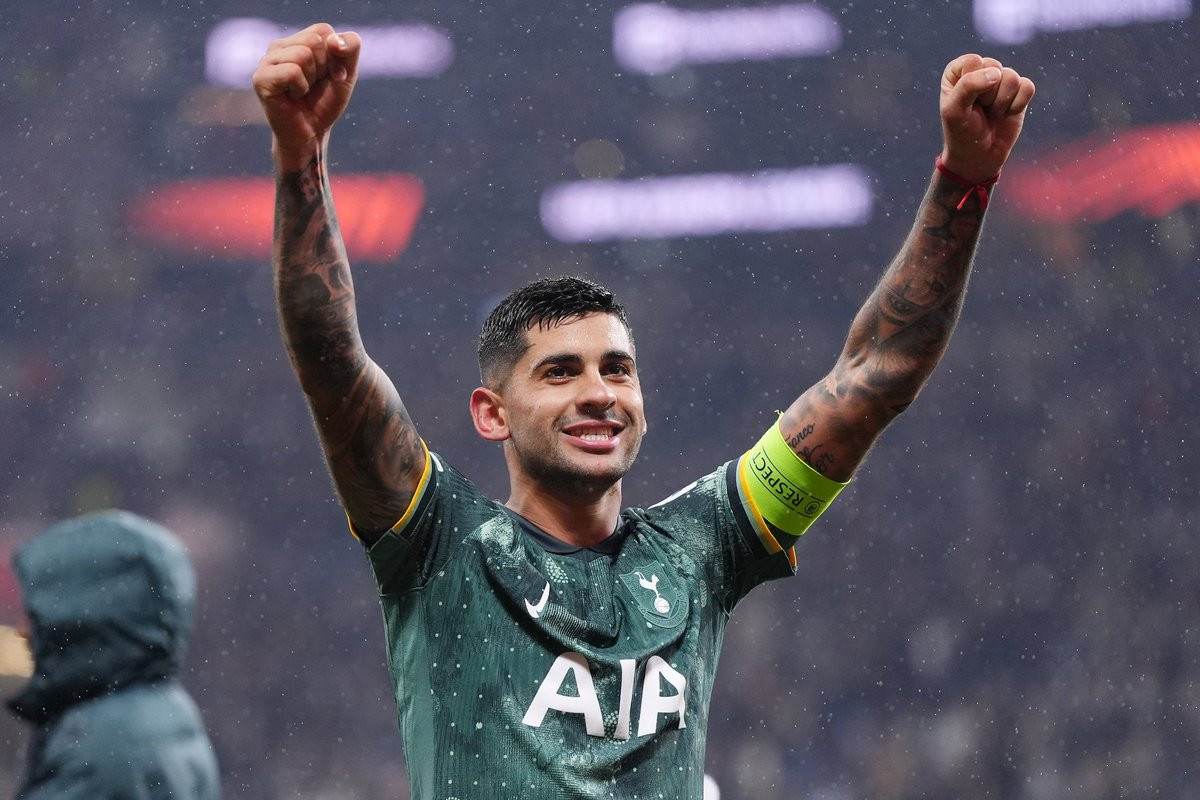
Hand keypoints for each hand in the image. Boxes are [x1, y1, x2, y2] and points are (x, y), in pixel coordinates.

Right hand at [252, 23, 361, 170]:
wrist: (311, 134)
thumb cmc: (324, 103)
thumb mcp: (346, 73)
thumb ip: (349, 49)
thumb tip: (333, 40)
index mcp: (297, 40)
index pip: (324, 30)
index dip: (336, 55)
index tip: (331, 76)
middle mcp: (279, 46)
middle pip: (314, 41)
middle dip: (323, 68)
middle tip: (313, 86)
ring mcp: (267, 61)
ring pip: (303, 54)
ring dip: (311, 79)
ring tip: (302, 91)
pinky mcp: (261, 78)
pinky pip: (292, 71)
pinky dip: (300, 88)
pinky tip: (292, 96)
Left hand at [939, 54, 1035, 182]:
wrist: (979, 156)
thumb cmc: (961, 132)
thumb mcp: (954, 111)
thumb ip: (968, 86)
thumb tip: (997, 73)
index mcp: (958, 71)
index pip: (973, 61)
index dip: (971, 84)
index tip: (965, 102)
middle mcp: (980, 70)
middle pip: (994, 67)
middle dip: (988, 95)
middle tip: (979, 110)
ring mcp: (1001, 79)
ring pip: (1012, 77)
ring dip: (1002, 102)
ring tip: (992, 113)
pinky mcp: (1019, 90)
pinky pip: (1027, 87)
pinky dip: (1017, 105)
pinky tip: (1006, 114)